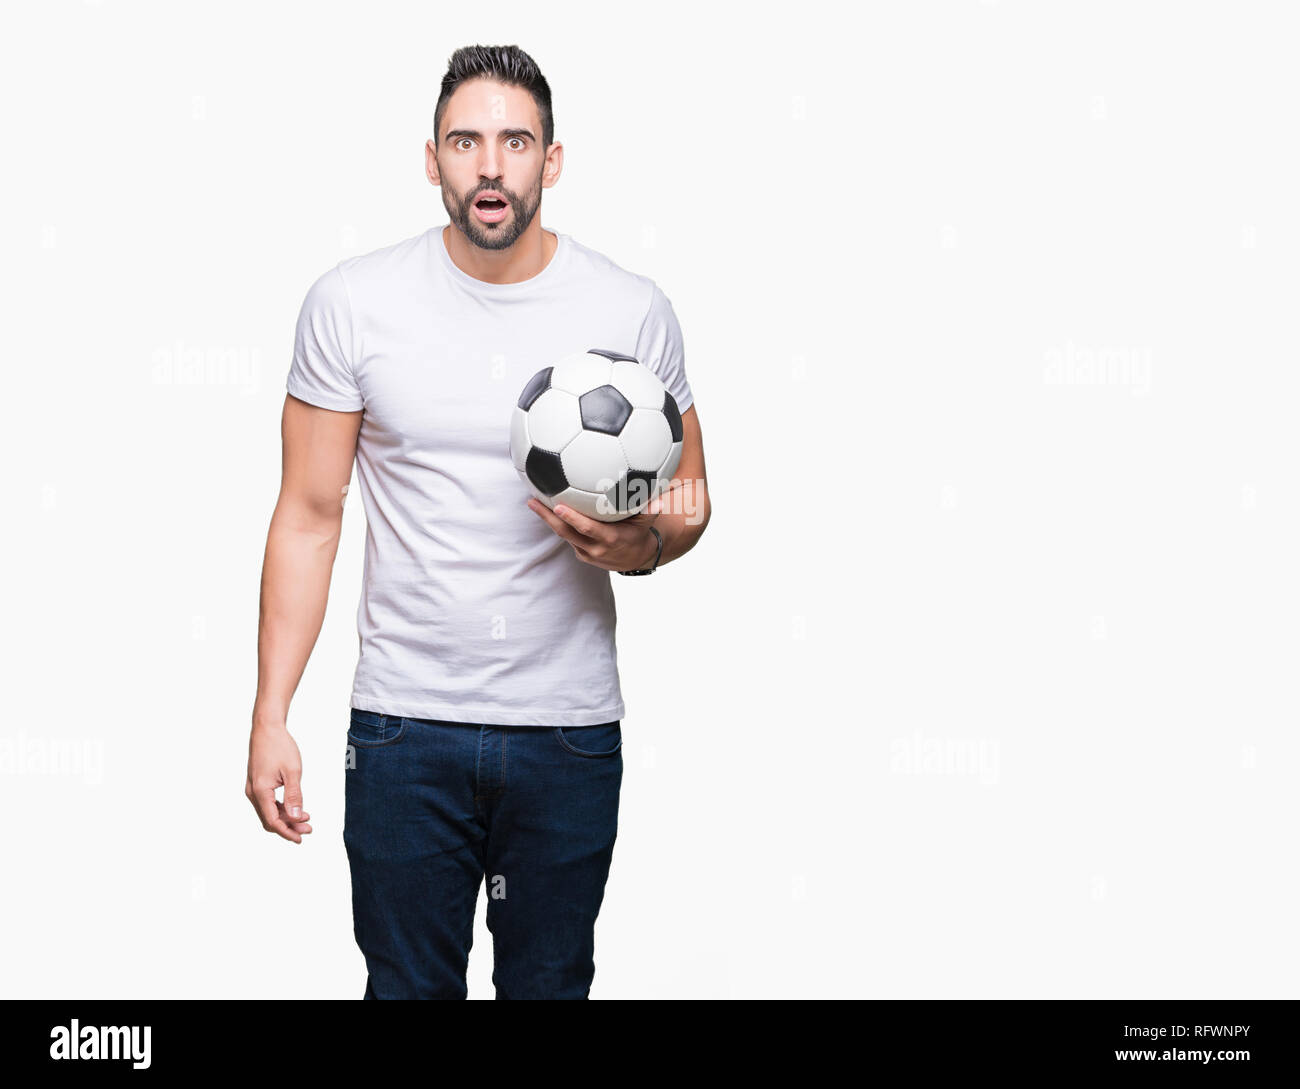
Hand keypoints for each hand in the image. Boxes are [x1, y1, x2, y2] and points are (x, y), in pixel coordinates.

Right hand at [245, 720, 312, 843]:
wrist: (267, 729)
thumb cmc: (280, 747)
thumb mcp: (293, 771)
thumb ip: (294, 796)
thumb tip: (297, 818)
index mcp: (260, 791)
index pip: (272, 821)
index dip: (287, 832)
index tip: (301, 837)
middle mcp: (253, 793)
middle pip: (269, 820)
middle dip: (288, 827)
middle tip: (308, 829)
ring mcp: (253, 789)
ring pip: (268, 812)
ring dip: (285, 818)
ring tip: (306, 819)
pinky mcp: (256, 784)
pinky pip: (267, 803)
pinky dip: (280, 809)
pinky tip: (295, 809)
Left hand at [527, 496, 661, 571]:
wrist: (636, 559)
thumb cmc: (639, 533)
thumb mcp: (646, 523)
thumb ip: (650, 510)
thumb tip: (659, 499)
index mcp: (609, 539)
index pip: (587, 528)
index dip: (572, 518)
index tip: (558, 506)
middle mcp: (595, 548)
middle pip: (566, 532)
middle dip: (548, 517)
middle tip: (533, 501)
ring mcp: (586, 552)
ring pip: (563, 535)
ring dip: (547, 519)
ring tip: (533, 501)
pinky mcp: (581, 554)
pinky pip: (567, 537)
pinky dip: (557, 523)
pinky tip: (546, 508)